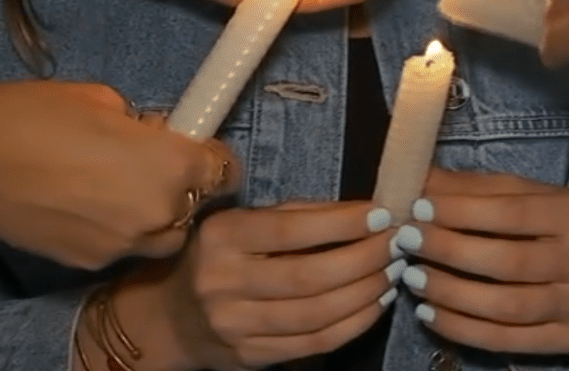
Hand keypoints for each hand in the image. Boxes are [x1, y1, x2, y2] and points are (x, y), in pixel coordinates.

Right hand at [0, 81, 236, 269]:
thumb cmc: (42, 114)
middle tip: (153, 168)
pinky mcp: (90, 261)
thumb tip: (156, 135)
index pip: (226, 172)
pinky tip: (83, 208)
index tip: (201, 151)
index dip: (215, 159)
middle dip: (182, 189)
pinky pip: (120, 248)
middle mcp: (159, 211)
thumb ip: (146, 128)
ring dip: (153, 216)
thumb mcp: (109, 102)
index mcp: (174, 165)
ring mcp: (125, 244)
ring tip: (118, 191)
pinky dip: (115, 232)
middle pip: (195, 208)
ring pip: (161, 236)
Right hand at [162, 201, 401, 369]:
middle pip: (308, 276)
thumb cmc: (220, 255)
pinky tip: (375, 303)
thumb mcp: (244, 223)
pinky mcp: (251, 357)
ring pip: (317, 314)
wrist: (171, 318)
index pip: (289, 230)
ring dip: (366, 292)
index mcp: (222, 236)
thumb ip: (296, 215)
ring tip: (394, 272)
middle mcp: (223, 282)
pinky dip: (354, 324)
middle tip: (398, 245)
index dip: (341, 224)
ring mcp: (235, 325)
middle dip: (363, 260)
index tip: (382, 215)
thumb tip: (362, 212)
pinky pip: (315, 342)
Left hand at [395, 169, 568, 354]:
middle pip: (508, 262)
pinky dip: (462, 329)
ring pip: (505, 306)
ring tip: (414, 277)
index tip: (419, 208)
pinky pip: (507, 340)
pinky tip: (431, 313)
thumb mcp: (531, 196)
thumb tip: (421, 178)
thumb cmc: (560, 226)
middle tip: (408, 241)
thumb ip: (478, 189)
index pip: (512, 213)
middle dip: (449, 251)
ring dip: (450, 293)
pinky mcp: (567, 340)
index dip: (461, 211)